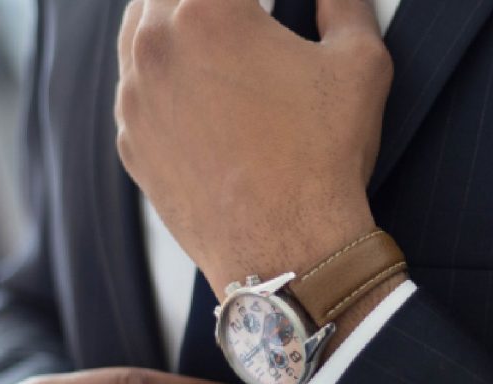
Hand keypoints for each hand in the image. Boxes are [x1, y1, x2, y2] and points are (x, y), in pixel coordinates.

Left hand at [115, 0, 393, 299]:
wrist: (287, 250)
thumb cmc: (324, 158)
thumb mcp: (360, 64)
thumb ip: (346, 4)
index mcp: (209, 10)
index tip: (268, 6)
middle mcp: (157, 46)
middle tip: (242, 13)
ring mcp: (135, 98)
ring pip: (138, 28)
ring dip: (172, 17)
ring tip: (211, 31)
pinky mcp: (131, 143)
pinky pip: (134, 87)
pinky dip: (159, 72)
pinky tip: (195, 85)